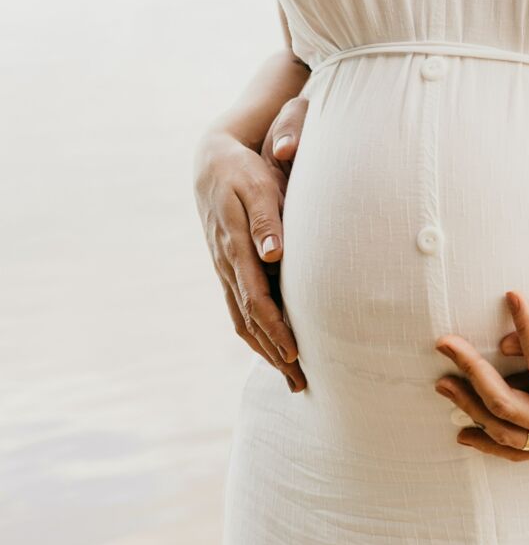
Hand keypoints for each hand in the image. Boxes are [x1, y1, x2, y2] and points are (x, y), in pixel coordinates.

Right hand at [192, 98, 308, 391]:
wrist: (212, 160)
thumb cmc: (244, 172)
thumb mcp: (258, 187)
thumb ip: (268, 220)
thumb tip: (273, 254)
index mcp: (236, 249)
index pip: (256, 301)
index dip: (275, 330)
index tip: (295, 355)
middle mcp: (227, 265)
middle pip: (249, 321)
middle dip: (274, 354)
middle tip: (300, 384)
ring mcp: (224, 269)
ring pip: (241, 320)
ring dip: (264, 351)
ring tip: (290, 378)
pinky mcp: (228, 268)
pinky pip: (238, 310)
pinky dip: (254, 334)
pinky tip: (270, 350)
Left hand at [435, 291, 528, 460]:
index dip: (526, 325)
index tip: (510, 292)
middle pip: (507, 403)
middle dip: (472, 372)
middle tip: (444, 342)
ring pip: (506, 432)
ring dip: (471, 407)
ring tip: (442, 382)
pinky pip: (520, 452)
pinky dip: (491, 444)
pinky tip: (464, 434)